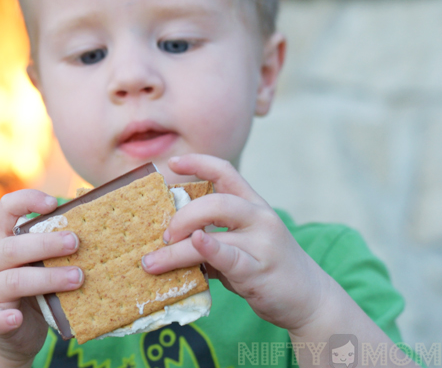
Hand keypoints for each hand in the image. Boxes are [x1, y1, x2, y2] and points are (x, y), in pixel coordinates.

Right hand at [0, 190, 83, 364]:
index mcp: (3, 239)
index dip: (27, 201)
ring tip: (77, 278)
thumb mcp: (43, 264)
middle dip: (46, 243)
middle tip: (75, 243)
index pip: (7, 208)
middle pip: (12, 247)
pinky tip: (17, 318)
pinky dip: (4, 319)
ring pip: (13, 281)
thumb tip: (98, 227)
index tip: (54, 204)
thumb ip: (57, 249)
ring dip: (47, 278)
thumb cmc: (36, 290)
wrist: (14, 334)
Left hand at [141, 154, 331, 332]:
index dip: (198, 162)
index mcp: (253, 205)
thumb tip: (167, 240)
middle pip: (215, 202)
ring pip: (212, 234)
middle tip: (164, 236)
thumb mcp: (242, 244)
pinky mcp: (259, 270)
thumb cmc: (267, 269)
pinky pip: (229, 257)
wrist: (310, 300)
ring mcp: (261, 243)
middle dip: (182, 216)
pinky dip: (209, 250)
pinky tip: (195, 245)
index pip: (225, 172)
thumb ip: (213, 236)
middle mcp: (259, 218)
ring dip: (176, 249)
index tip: (172, 164)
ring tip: (153, 261)